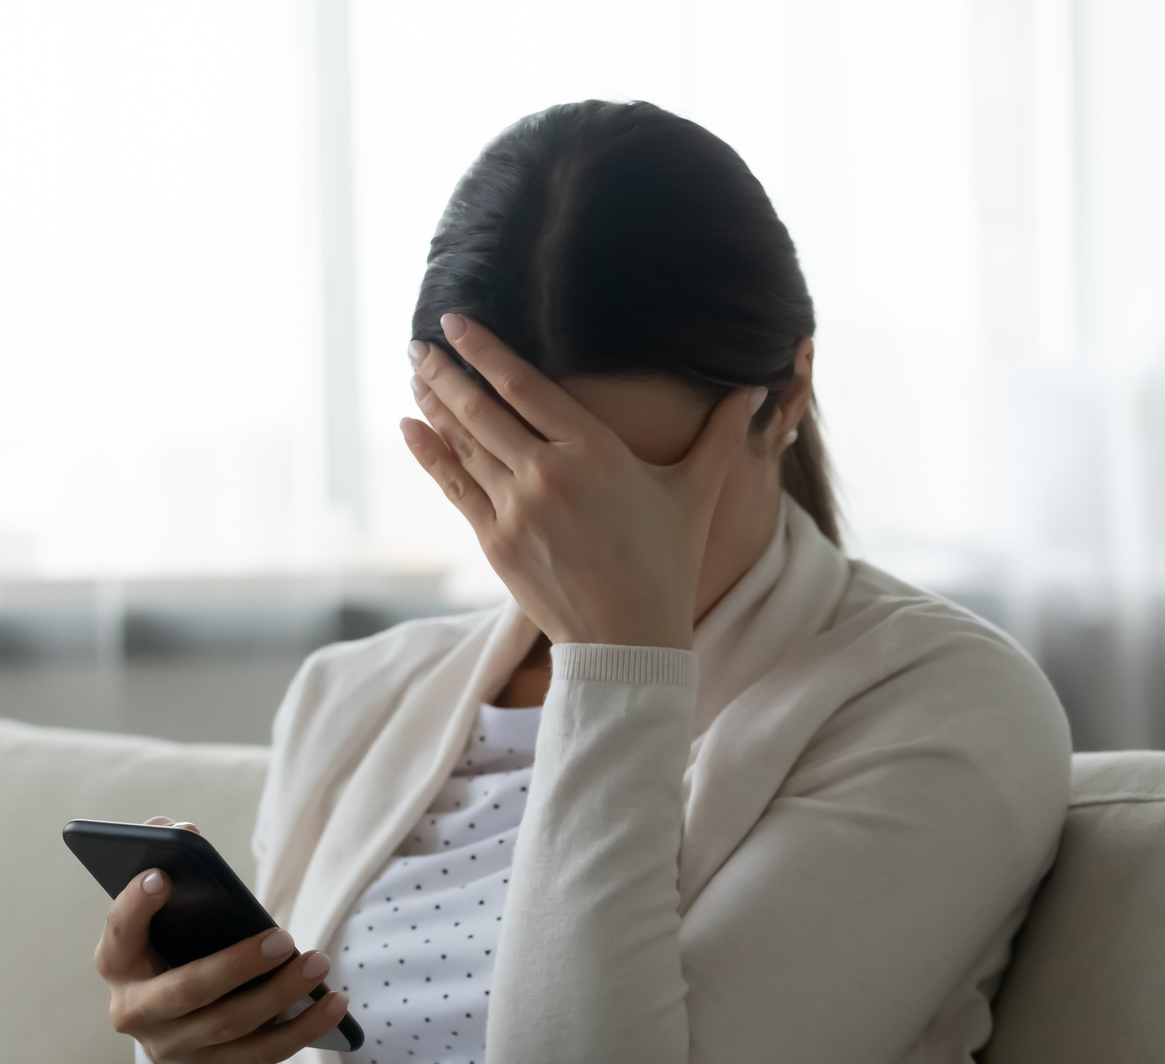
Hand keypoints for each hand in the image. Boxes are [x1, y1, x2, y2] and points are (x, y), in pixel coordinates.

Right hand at [93, 818, 348, 1063]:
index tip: (163, 874)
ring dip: (280, 994)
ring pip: (231, 1023)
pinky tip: (335, 1003)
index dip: (136, 906)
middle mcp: (136, 1011)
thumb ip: (166, 865)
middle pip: (186, 991)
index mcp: (117, 963)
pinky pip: (264, 1052)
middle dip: (235, 965)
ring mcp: (175, 1046)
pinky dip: (304, 1028)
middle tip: (282, 938)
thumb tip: (180, 828)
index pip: (119, 933)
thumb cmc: (171, 952)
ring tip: (318, 962)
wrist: (172, 1033)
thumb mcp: (159, 919)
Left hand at [403, 315, 773, 649]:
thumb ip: (718, 436)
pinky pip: (454, 485)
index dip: (487, 351)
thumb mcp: (695, 494)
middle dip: (447, 371)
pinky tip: (411, 426)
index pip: (526, 386)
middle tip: (420, 340)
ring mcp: (516, 508)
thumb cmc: (666, 565)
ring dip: (435, 403)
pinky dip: (430, 454)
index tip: (458, 322)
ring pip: (464, 443)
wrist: (629, 640)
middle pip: (483, 409)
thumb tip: (753, 391)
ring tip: (416, 370)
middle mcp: (548, 473)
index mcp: (594, 450)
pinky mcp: (496, 542)